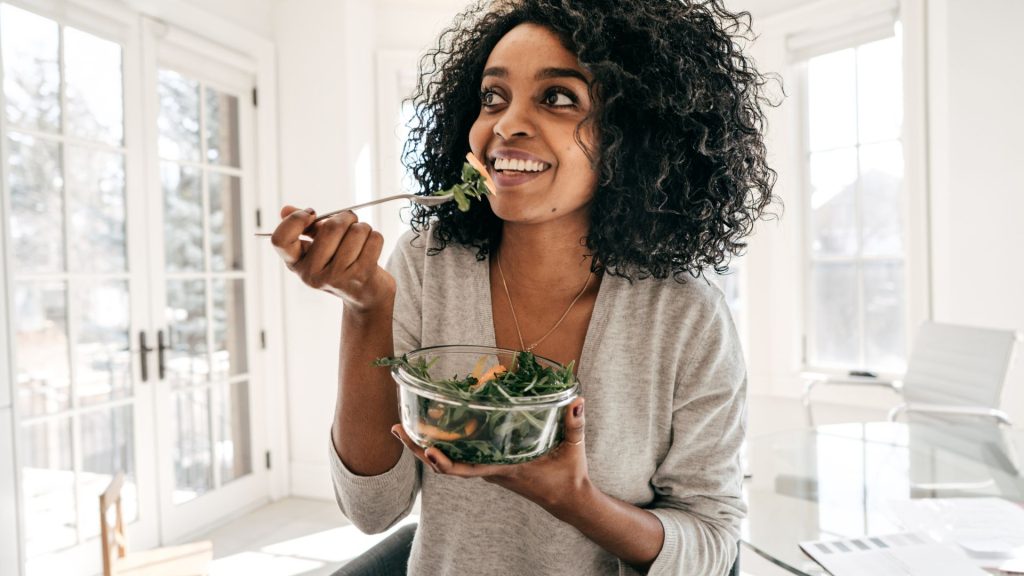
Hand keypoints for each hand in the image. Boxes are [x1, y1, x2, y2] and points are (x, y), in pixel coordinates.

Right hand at [271, 205, 394, 311]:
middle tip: (350, 221)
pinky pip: (374, 239)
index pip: (280, 240)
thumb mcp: (318, 248)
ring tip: (361, 239)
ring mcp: (336, 277)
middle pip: (331, 227)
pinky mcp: (361, 276)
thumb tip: (286, 210)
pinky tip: (370, 248)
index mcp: (296, 264)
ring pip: (357, 230)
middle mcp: (312, 274)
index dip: (296, 220)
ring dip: (363, 228)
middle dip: (346, 217)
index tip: (312, 213)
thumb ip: (305, 228)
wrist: (364, 295)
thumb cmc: (340, 264)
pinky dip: (375, 238)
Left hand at [391, 397, 590, 514]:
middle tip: (396, 428)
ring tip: (404, 424)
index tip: (427, 450)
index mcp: (505, 469)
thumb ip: (575, 423)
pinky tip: (434, 428)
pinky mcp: (491, 465)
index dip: (445, 463)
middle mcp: (490, 471)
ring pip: (449, 460)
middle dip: (418, 448)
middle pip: (446, 464)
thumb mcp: (574, 448)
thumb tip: (576, 400)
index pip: (468, 470)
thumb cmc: (569, 474)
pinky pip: (461, 456)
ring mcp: (488, 469)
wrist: (568, 499)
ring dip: (424, 445)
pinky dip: (444, 445)